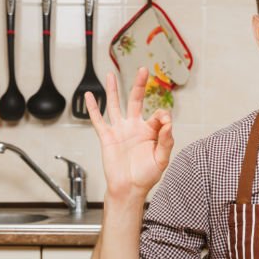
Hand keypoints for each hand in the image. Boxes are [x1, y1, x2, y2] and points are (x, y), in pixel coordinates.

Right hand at [85, 67, 173, 199]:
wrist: (129, 189)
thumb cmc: (146, 176)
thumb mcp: (162, 159)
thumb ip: (167, 141)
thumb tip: (169, 123)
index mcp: (150, 131)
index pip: (159, 115)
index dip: (163, 116)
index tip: (165, 124)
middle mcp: (134, 127)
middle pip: (135, 100)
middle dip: (139, 85)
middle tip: (143, 70)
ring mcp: (120, 130)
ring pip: (116, 105)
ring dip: (114, 90)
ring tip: (111, 74)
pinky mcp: (107, 137)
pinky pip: (98, 120)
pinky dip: (93, 108)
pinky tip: (90, 96)